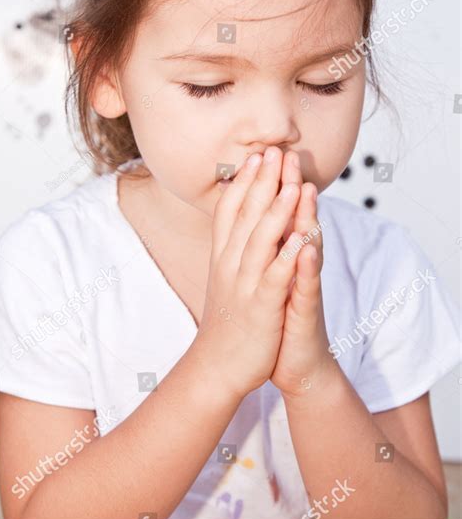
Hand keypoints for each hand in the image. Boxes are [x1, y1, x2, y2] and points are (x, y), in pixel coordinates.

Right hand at [193, 147, 300, 400]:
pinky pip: (277, 277)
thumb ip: (232, 249)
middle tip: (275, 151)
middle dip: (264, 182)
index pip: (230, 211)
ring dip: (279, 210)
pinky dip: (289, 256)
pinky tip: (302, 237)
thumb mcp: (224, 278)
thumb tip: (239, 222)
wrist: (216, 367)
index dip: (245, 182)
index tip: (256, 156)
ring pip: (262, 240)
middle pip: (246, 216)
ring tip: (293, 182)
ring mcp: (246, 285)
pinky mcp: (262, 307)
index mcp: (223, 257)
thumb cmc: (226, 321)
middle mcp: (230, 265)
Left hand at [270, 153, 334, 397]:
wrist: (295, 364)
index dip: (271, 186)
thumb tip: (257, 222)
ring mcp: (303, 286)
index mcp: (281, 257)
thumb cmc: (277, 318)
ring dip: (306, 217)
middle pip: (294, 220)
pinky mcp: (305, 311)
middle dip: (289, 187)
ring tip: (304, 188)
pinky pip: (306, 286)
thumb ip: (268, 249)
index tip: (263, 153)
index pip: (278, 215)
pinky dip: (306, 266)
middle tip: (287, 153)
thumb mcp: (268, 278)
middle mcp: (296, 266)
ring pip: (306, 246)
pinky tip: (306, 247)